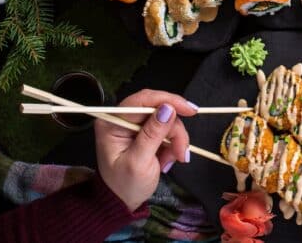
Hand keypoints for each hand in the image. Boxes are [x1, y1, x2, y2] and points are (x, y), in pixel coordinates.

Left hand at [94, 90, 197, 209]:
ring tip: (173, 159)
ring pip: (167, 119)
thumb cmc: (125, 185)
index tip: (189, 110)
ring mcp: (135, 125)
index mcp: (113, 123)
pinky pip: (168, 129)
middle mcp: (123, 119)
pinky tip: (167, 159)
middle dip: (174, 129)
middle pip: (158, 108)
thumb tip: (168, 109)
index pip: (142, 100)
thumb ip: (152, 134)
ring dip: (176, 139)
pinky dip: (173, 144)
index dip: (167, 100)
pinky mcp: (146, 132)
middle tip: (182, 151)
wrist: (123, 200)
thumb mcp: (139, 163)